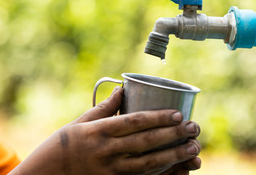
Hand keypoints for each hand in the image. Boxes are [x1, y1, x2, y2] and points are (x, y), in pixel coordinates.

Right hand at [9, 87, 200, 174]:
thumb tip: (120, 89)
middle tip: (194, 128)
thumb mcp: (79, 122)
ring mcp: (111, 171)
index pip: (135, 123)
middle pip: (146, 143)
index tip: (178, 114)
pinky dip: (160, 174)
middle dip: (173, 135)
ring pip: (148, 164)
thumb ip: (103, 108)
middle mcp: (107, 151)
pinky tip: (175, 168)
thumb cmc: (61, 145)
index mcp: (99, 132)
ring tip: (193, 149)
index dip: (158, 118)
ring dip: (173, 156)